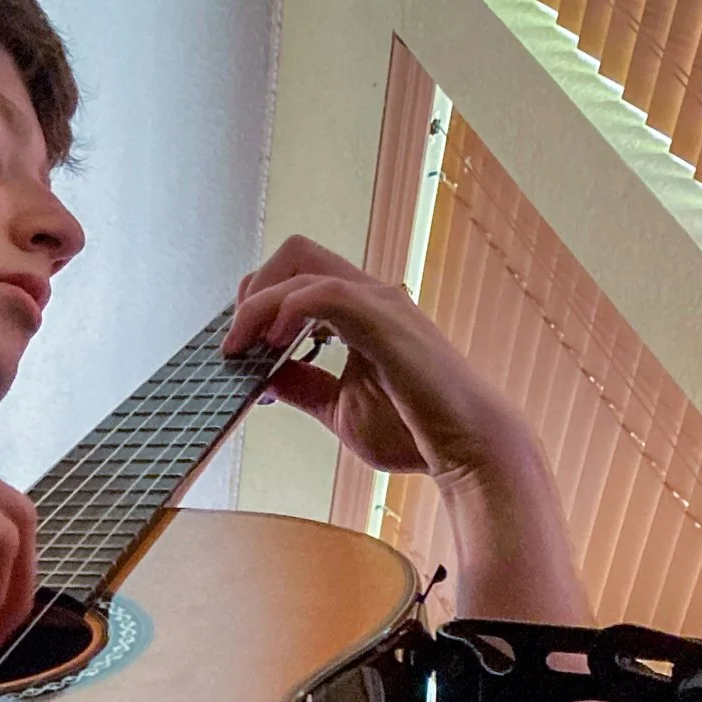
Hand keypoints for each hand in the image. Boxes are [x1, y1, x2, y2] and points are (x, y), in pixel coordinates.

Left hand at [226, 233, 588, 622]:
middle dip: (252, 290)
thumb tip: (260, 377)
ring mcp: (378, 302)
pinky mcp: (383, 318)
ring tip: (243, 348)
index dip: (257, 302)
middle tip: (235, 341)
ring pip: (300, 264)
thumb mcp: (337, 408)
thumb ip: (302, 386)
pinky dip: (285, 310)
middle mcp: (368, 297)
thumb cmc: (415, 431)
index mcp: (359, 313)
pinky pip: (322, 292)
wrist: (466, 448)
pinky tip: (274, 346)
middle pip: (295, 253)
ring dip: (258, 302)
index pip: (296, 276)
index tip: (236, 347)